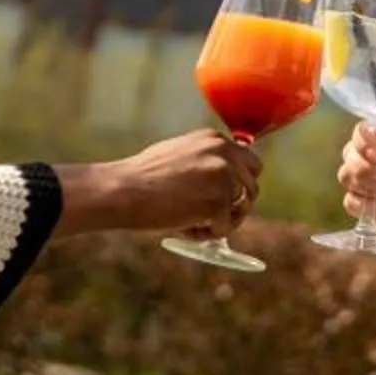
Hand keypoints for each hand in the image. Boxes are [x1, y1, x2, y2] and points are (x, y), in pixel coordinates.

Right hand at [70, 130, 260, 239]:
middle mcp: (224, 152)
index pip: (248, 163)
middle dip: (238, 204)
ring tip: (190, 224)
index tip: (221, 198)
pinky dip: (206, 235)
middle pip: (252, 186)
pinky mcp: (218, 202)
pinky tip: (183, 229)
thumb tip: (224, 183)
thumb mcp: (179, 154)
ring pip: (243, 208)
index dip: (237, 185)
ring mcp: (224, 176)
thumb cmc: (141, 177)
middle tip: (212, 217)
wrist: (122, 189)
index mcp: (214, 139)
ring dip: (221, 221)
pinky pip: (225, 228)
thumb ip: (205, 161)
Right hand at [336, 122, 375, 271]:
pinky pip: (349, 201)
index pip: (365, 132)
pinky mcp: (363, 204)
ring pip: (345, 175)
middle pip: (349, 152)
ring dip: (368, 187)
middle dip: (362, 167)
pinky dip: (369, 206)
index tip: (375, 154)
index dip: (363, 141)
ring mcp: (368, 182)